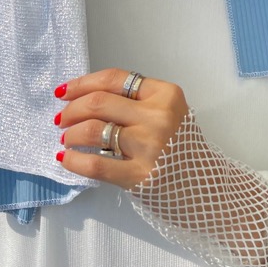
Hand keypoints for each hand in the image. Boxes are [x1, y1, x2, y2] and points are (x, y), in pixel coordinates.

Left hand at [54, 68, 188, 189]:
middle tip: (62, 119)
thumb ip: (134, 102)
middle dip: (71, 110)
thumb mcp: (166, 113)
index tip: (64, 92)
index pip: (114, 79)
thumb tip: (83, 98)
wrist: (205, 187)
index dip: (82, 83)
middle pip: (99, 102)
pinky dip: (74, 160)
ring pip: (93, 130)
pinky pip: (96, 165)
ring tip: (66, 139)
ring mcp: (150, 146)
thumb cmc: (181, 148)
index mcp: (165, 94)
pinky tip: (66, 158)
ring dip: (71, 134)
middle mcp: (159, 116)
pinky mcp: (141, 176)